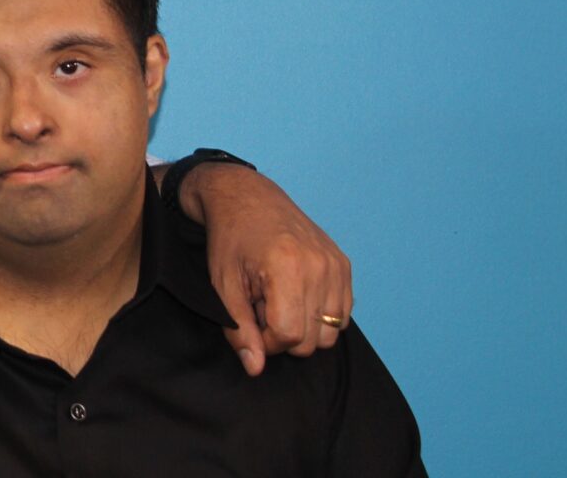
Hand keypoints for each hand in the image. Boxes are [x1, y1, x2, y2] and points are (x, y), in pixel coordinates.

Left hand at [176, 163, 352, 376]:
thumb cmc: (230, 239)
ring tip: (278, 299)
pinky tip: (295, 293)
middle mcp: (320, 267)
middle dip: (284, 335)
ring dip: (304, 326)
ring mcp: (336, 265)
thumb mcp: (223, 286)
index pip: (290, 336)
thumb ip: (239, 330)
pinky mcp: (344, 264)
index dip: (267, 342)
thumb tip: (255, 368)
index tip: (251, 323)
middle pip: (314, 340)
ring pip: (331, 332)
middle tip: (261, 306)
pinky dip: (320, 314)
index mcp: (288, 269)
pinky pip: (342, 313)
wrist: (247, 197)